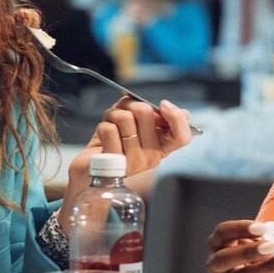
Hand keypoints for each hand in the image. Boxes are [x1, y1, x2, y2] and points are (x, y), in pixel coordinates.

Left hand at [59, 97, 191, 228]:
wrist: (91, 168)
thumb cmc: (113, 143)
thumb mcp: (134, 124)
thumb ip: (152, 114)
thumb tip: (174, 109)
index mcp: (161, 148)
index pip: (182, 136)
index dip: (175, 116)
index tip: (162, 105)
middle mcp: (151, 157)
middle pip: (145, 113)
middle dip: (129, 105)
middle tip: (122, 113)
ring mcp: (133, 162)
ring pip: (124, 118)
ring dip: (113, 115)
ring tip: (111, 126)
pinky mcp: (114, 163)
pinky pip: (109, 129)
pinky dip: (102, 126)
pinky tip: (103, 138)